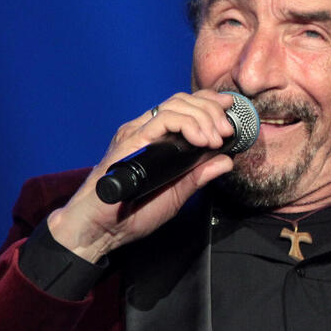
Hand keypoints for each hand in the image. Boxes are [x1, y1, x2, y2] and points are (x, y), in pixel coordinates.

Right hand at [46, 90, 239, 261]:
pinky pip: (162, 121)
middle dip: (212, 111)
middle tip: (228, 132)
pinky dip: (188, 125)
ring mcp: (137, 134)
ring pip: (175, 105)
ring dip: (204, 117)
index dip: (209, 103)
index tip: (230, 108)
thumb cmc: (133, 213)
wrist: (100, 229)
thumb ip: (199, 175)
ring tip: (217, 138)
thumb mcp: (178, 193)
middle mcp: (146, 131)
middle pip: (183, 101)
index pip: (185, 107)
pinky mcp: (130, 141)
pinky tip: (201, 141)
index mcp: (157, 139)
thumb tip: (226, 160)